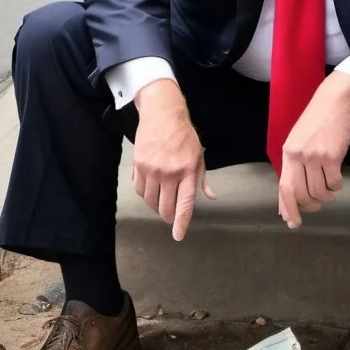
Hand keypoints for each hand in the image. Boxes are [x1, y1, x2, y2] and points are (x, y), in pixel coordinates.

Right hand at [132, 80, 215, 240]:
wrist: (162, 113)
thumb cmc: (183, 135)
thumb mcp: (198, 155)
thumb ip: (202, 179)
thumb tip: (210, 197)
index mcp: (188, 170)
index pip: (185, 204)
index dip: (181, 223)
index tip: (178, 236)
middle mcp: (170, 172)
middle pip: (165, 207)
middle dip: (168, 216)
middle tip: (170, 215)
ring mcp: (152, 170)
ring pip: (150, 201)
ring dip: (155, 205)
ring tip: (160, 199)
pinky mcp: (139, 165)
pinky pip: (139, 189)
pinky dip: (144, 193)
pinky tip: (150, 187)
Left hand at [278, 72, 349, 229]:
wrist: (334, 101)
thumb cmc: (317, 121)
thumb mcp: (298, 141)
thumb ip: (294, 164)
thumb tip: (292, 192)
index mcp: (287, 153)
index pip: (284, 188)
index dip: (287, 208)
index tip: (292, 222)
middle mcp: (298, 156)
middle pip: (300, 195)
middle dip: (309, 207)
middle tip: (317, 207)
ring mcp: (314, 156)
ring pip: (318, 192)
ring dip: (326, 197)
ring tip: (330, 193)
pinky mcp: (332, 156)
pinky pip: (334, 183)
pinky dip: (337, 187)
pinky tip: (337, 182)